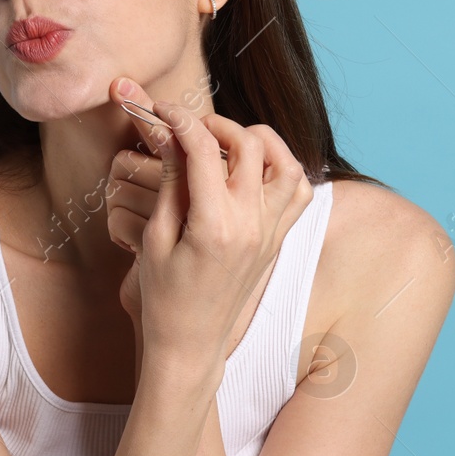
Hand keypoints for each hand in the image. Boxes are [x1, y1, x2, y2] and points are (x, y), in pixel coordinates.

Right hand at [105, 77, 312, 373]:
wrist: (192, 344)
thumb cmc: (164, 297)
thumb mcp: (155, 238)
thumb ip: (170, 183)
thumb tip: (173, 135)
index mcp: (215, 225)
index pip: (201, 149)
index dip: (178, 120)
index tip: (161, 112)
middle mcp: (252, 225)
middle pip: (248, 145)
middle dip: (216, 124)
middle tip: (190, 127)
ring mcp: (271, 232)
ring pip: (285, 162)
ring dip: (257, 140)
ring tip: (226, 143)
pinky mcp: (278, 240)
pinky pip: (299, 192)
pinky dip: (283, 169)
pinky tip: (254, 169)